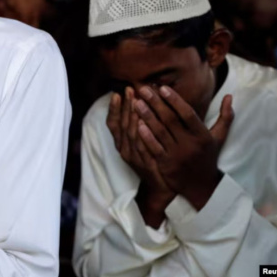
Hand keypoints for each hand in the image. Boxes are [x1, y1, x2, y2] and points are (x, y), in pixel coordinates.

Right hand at [106, 89, 173, 226]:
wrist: (163, 186)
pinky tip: (144, 122)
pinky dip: (140, 134)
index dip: (113, 109)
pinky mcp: (144, 164)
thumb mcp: (144, 142)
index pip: (113, 123)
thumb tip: (141, 103)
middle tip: (129, 90)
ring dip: (132, 116)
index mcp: (122, 143)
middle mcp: (124, 150)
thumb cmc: (155, 160)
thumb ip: (141, 125)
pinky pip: (140, 146)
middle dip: (124, 106)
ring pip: (129, 134)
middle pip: (121, 125)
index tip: (117, 93)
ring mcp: (133, 157)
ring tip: (136, 101)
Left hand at [134, 86, 233, 209]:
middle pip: (170, 120)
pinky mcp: (166, 165)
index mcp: (203, 136)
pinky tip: (136, 124)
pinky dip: (146, 136)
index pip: (188, 114)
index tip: (163, 88)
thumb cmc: (208, 157)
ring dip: (147, 116)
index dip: (175, 100)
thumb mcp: (219, 138)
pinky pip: (154, 148)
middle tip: (143, 89)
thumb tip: (229, 95)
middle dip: (156, 103)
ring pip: (160, 132)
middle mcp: (190, 144)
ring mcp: (177, 155)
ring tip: (136, 102)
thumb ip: (225, 116)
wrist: (202, 187)